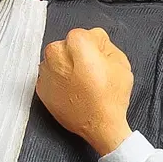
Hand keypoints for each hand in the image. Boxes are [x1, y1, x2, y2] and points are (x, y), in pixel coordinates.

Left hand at [36, 27, 132, 156]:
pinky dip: (59, 81)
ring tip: (81, 83)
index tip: (100, 60)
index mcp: (76, 43)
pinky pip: (50, 77)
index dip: (96, 47)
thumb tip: (95, 42)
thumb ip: (105, 44)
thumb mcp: (121, 61)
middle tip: (90, 72)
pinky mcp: (41, 89)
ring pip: (57, 60)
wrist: (100, 126)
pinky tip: (72, 91)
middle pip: (67, 46)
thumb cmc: (111, 97)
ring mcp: (45, 73)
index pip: (85, 35)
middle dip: (77, 55)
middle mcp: (55, 54)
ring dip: (66, 67)